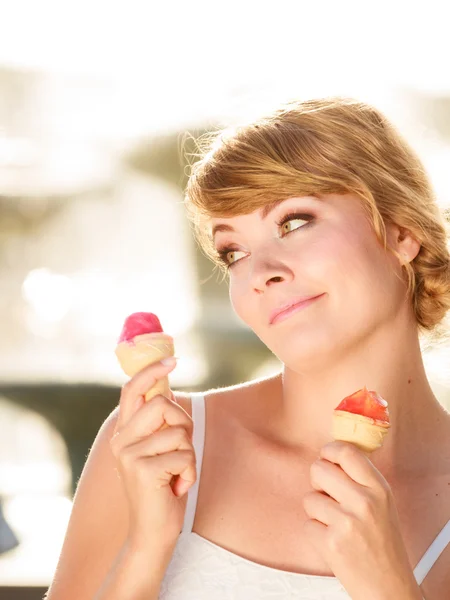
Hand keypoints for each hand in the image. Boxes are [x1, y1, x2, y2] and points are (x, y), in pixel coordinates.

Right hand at [110, 359, 195, 550]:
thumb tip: (169, 390)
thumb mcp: (160, 449)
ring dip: (189, 455)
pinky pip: (184, 455)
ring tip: (177, 474)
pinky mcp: (142, 469)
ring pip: (179, 431)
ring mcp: (129, 454)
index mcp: (125, 432)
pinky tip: (177, 487)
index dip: (152, 371)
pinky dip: (190, 473)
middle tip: (181, 450)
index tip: (173, 360)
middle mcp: (121, 440)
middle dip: (185, 424)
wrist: (153, 531)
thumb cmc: (163, 486)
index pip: (132, 390)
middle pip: (164, 403)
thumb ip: (160, 423)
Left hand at [302, 441, 421, 599]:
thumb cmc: (383, 544)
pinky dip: (315, 532)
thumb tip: (332, 455)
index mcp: (379, 488)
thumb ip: (361, 478)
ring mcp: (346, 522)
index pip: (346, 451)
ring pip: (309, 498)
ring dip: (317, 511)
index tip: (326, 457)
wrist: (388, 586)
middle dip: (318, 481)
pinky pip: (307, 523)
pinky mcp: (330, 542)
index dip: (329, 451)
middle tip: (328, 495)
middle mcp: (364, 501)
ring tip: (335, 523)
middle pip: (319, 469)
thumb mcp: (383, 502)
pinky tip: (333, 540)